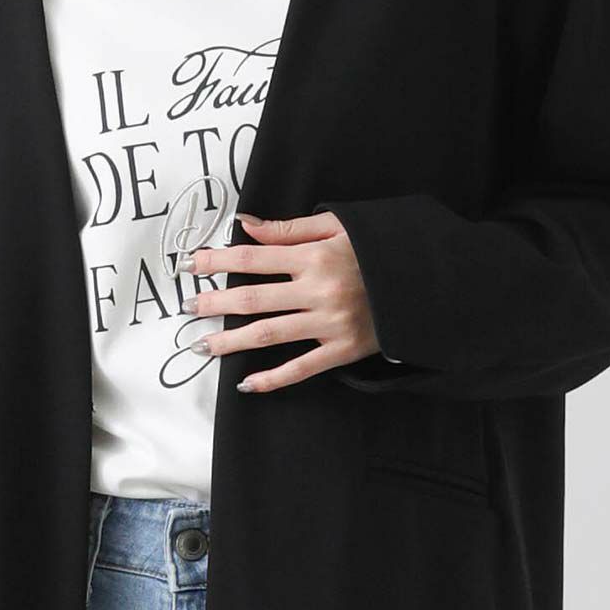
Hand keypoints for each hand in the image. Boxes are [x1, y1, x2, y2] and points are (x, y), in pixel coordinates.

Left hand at [186, 211, 379, 391]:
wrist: (423, 282)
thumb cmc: (377, 250)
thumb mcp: (338, 227)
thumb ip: (289, 228)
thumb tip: (245, 225)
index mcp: (314, 256)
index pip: (254, 257)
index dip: (218, 260)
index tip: (191, 264)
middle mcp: (318, 290)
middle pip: (253, 298)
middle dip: (214, 303)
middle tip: (186, 308)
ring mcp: (329, 323)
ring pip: (269, 333)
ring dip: (231, 341)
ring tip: (201, 346)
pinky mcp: (342, 350)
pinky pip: (301, 368)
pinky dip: (272, 379)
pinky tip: (246, 384)